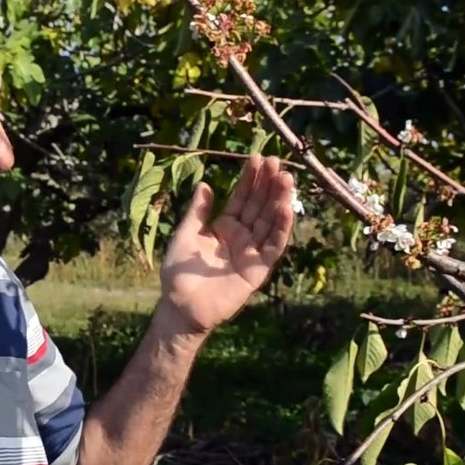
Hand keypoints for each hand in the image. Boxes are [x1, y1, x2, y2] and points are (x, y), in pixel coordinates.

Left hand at [158, 154, 296, 334]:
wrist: (182, 306)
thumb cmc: (178, 273)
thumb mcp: (185, 235)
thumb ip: (198, 212)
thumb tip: (206, 184)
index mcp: (224, 226)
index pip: (241, 198)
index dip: (250, 179)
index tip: (257, 158)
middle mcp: (242, 236)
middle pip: (259, 205)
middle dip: (268, 184)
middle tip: (276, 161)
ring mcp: (252, 251)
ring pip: (270, 222)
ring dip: (279, 200)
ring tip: (285, 178)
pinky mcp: (259, 269)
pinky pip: (273, 246)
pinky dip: (281, 228)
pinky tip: (286, 208)